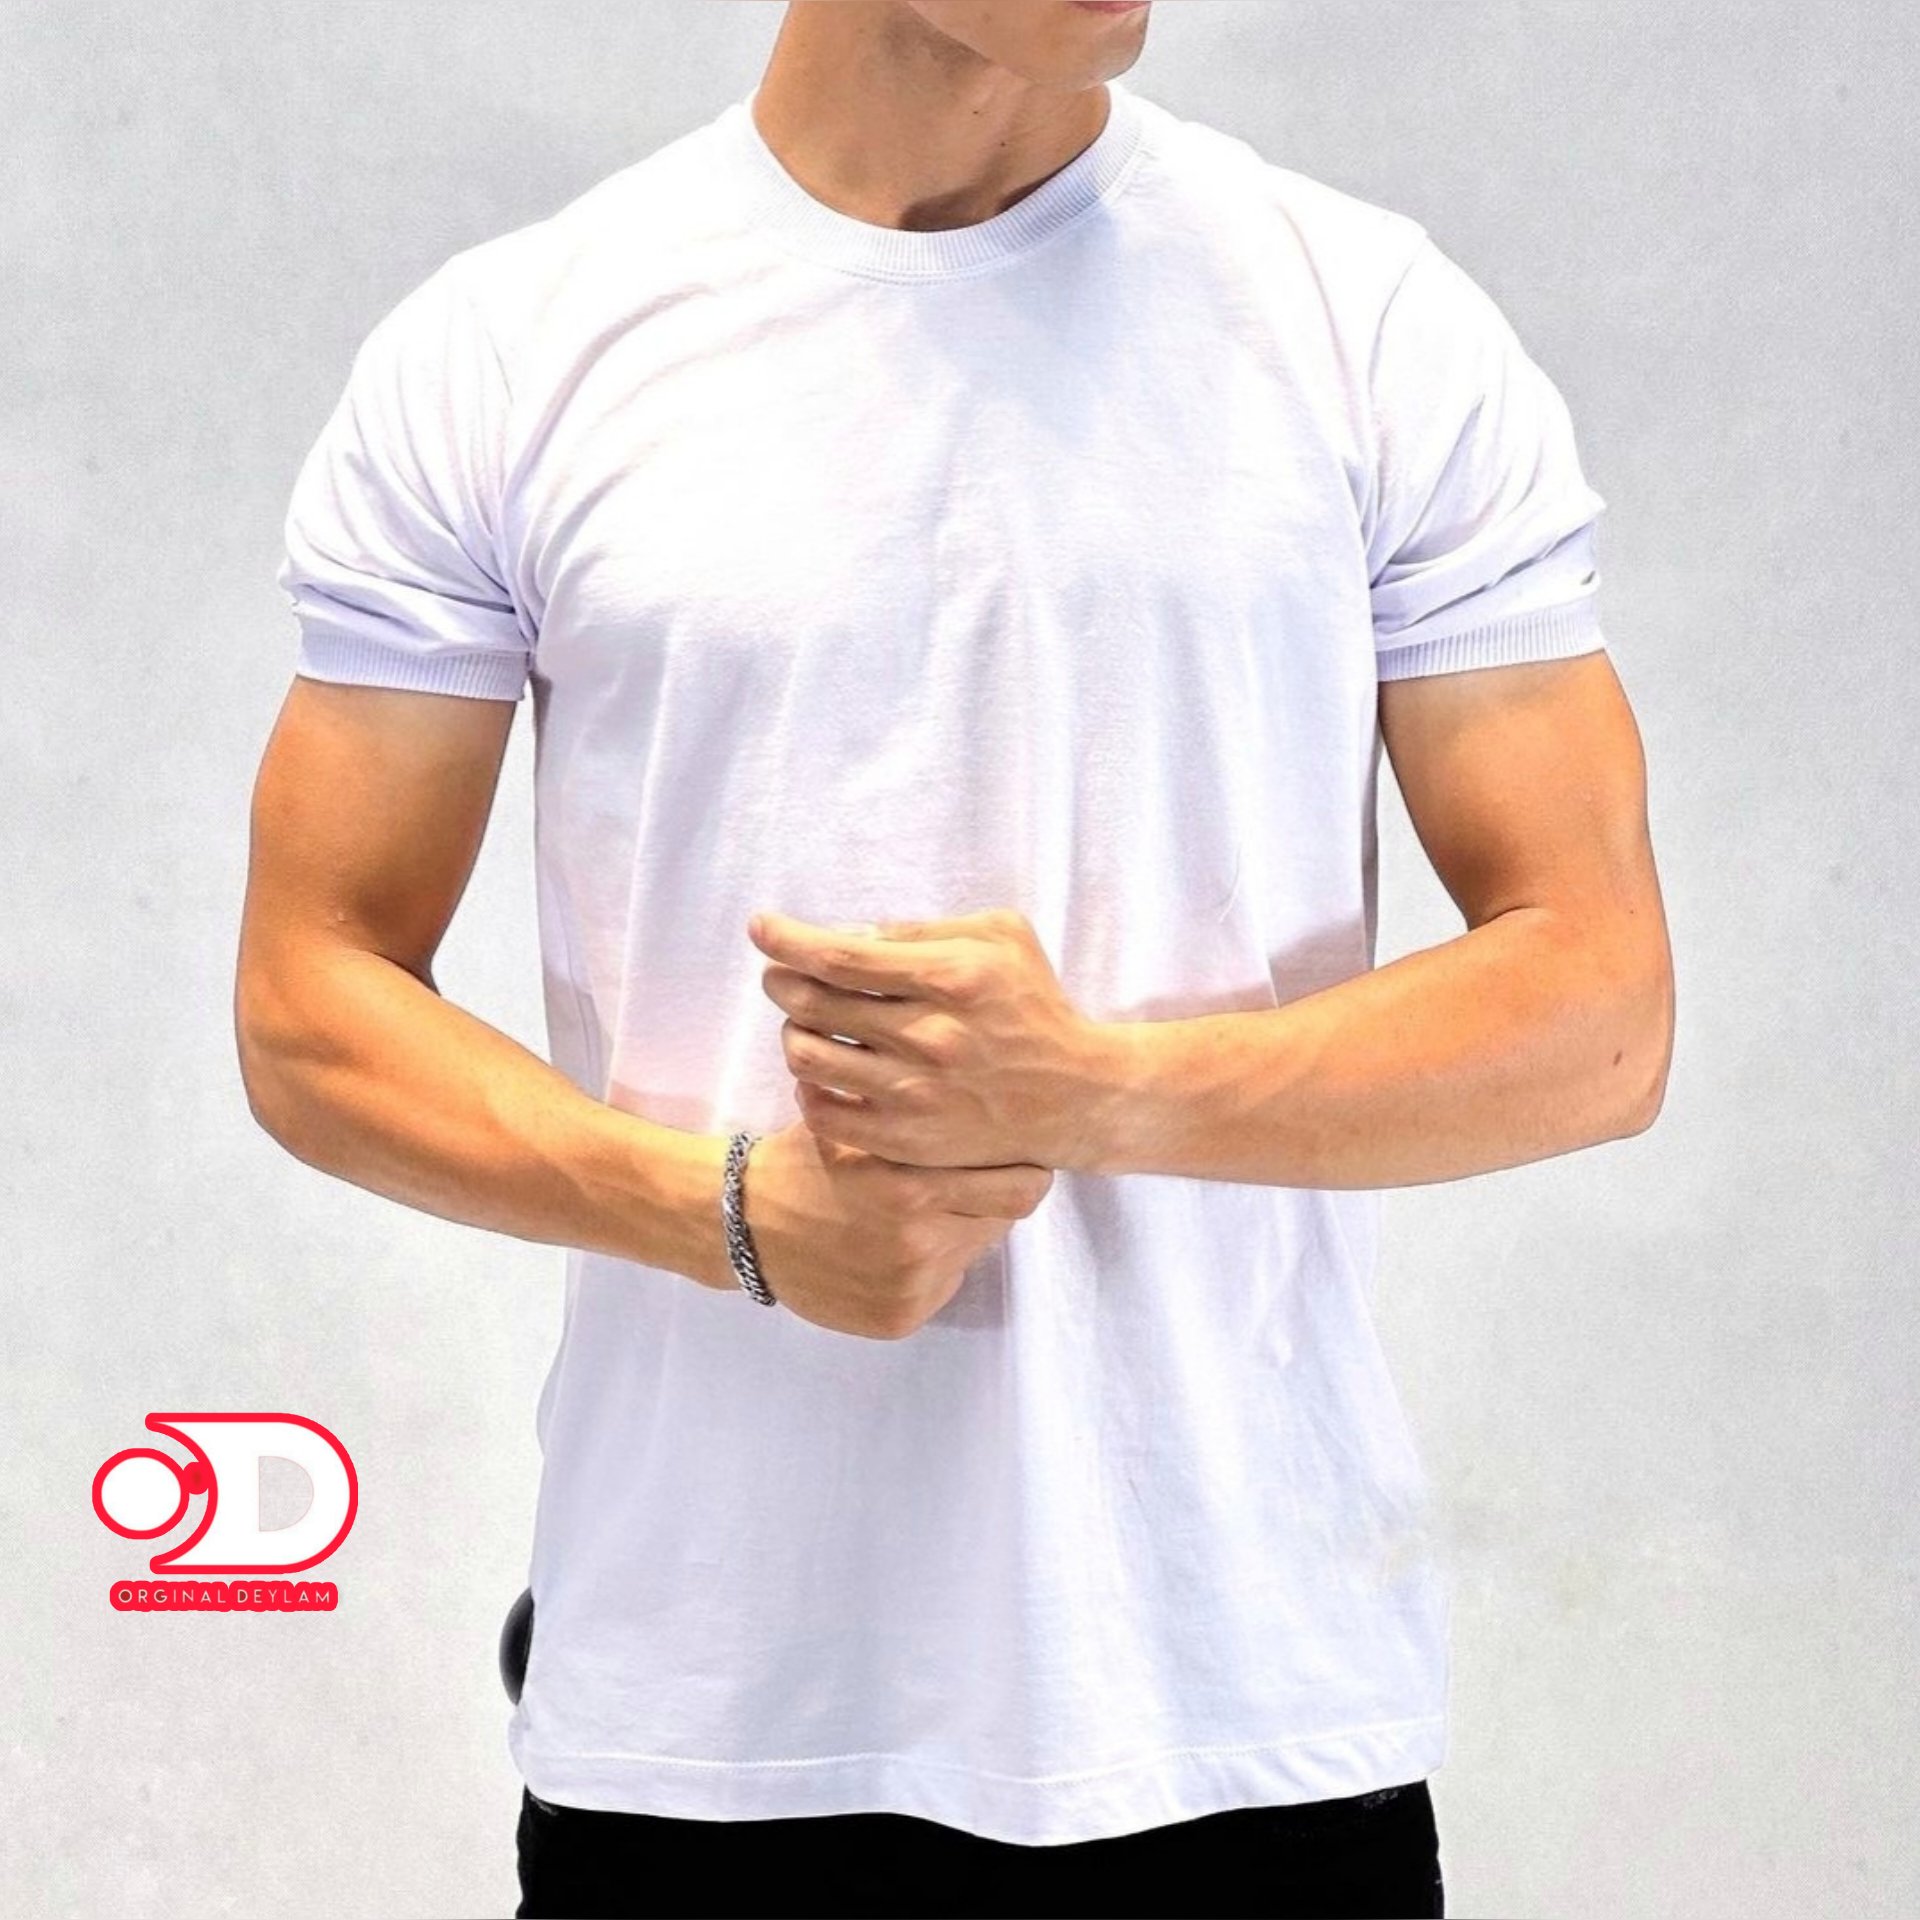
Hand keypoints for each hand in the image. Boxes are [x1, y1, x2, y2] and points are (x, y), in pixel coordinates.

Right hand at [736, 1118, 1051, 1339]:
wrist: (746, 1225)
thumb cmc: (808, 1162)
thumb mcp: (861, 1125)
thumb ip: (925, 1121)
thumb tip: (1004, 1111)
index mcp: (912, 1184)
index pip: (1020, 1185)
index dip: (1025, 1168)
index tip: (1021, 1158)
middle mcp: (919, 1240)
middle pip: (1006, 1218)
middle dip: (997, 1196)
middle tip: (972, 1182)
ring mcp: (911, 1286)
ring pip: (973, 1250)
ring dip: (959, 1230)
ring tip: (916, 1213)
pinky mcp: (900, 1318)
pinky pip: (944, 1285)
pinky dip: (931, 1267)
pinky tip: (890, 1249)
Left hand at [748, 906, 1110, 1170]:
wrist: (1074, 1095)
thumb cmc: (1033, 1004)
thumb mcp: (999, 936)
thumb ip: (924, 929)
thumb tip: (852, 935)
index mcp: (949, 978)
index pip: (840, 956)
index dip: (787, 939)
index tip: (761, 928)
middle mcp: (927, 1036)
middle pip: (812, 1004)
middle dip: (780, 981)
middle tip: (778, 975)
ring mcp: (915, 1094)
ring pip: (810, 1057)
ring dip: (792, 1032)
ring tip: (803, 1025)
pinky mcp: (908, 1139)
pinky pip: (825, 1114)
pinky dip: (809, 1088)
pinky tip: (820, 1074)